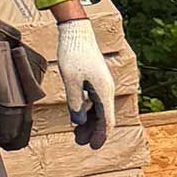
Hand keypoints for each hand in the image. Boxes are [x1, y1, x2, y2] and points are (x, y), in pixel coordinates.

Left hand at [53, 18, 115, 145]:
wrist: (77, 30)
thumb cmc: (74, 52)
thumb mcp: (71, 80)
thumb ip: (75, 102)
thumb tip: (78, 121)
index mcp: (103, 92)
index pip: (106, 120)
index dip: (100, 135)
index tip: (93, 147)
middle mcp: (106, 89)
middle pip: (103, 117)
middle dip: (92, 131)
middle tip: (80, 142)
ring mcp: (101, 84)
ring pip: (98, 109)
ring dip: (88, 121)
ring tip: (77, 132)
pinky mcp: (95, 78)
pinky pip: (94, 100)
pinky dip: (87, 110)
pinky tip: (78, 114)